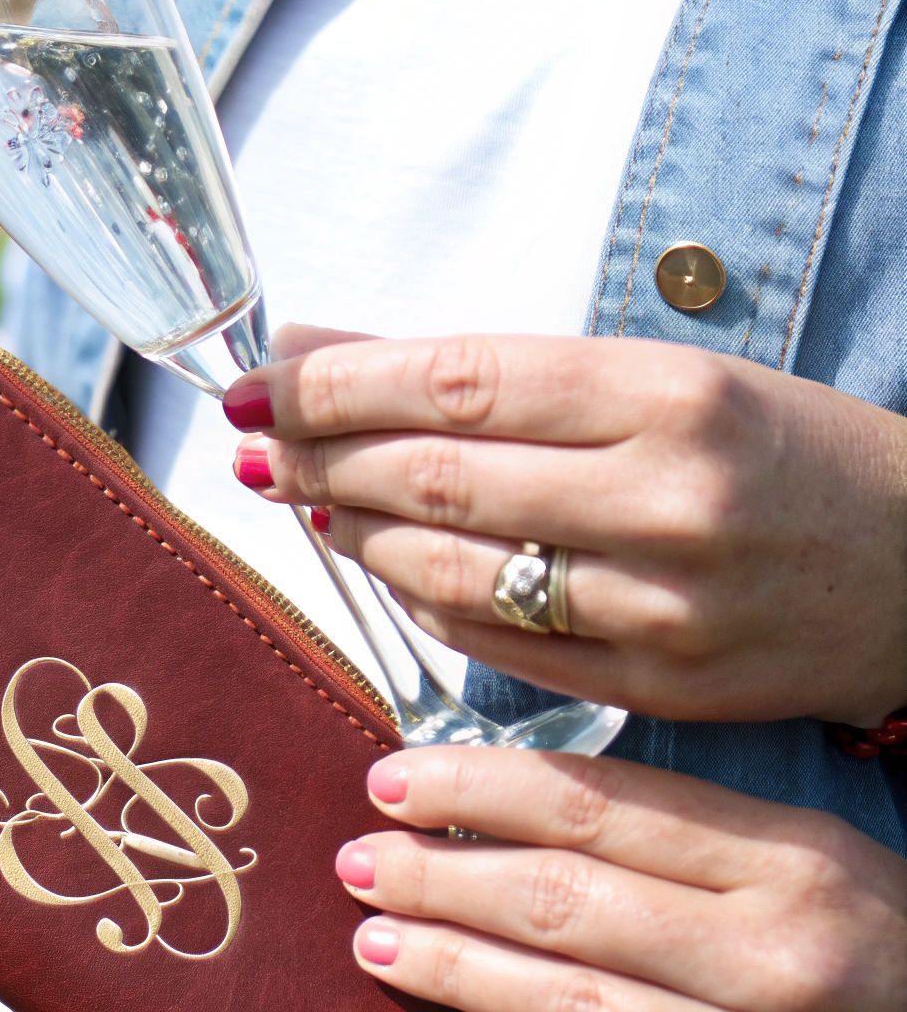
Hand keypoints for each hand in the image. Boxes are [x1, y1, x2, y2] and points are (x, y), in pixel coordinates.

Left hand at [223, 327, 906, 724]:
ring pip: (450, 572)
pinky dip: (420, 602)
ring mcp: (662, 607)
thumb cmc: (776, 448)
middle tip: (260, 448)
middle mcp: (666, 501)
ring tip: (311, 503)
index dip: (333, 386)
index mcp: (671, 396)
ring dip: (355, 535)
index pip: (454, 384)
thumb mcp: (657, 374)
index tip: (258, 386)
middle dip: (319, 461)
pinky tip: (389, 566)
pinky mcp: (657, 687)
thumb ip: (489, 368)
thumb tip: (317, 347)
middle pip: (435, 480)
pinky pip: (493, 648)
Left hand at [338, 746, 906, 1010]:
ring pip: (566, 994)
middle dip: (440, 873)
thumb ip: (678, 835)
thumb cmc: (864, 948)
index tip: (394, 780)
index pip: (598, 801)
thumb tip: (509, 810)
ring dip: (451, 961)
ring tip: (374, 936)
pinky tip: (445, 1011)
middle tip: (359, 857)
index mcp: (789, 858)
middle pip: (564, 895)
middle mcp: (774, 949)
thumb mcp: (798, 864)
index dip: (477, 787)